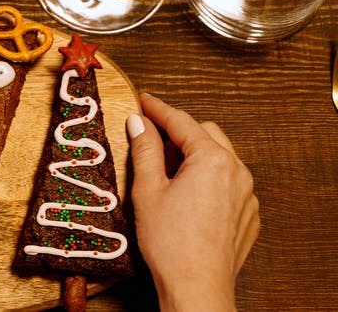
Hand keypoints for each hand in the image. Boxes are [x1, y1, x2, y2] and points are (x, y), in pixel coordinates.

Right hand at [127, 93, 258, 311]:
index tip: (143, 101)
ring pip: (221, 157)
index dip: (158, 109)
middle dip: (180, 131)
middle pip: (207, 133)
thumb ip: (145, 150)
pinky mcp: (248, 214)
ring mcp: (247, 194)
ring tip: (168, 169)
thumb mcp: (148, 190)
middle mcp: (237, 171)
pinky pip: (230, 183)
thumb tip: (139, 123)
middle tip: (151, 137)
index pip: (182, 122)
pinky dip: (209, 179)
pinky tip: (187, 196)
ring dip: (196, 154)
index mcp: (212, 160)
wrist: (196, 286)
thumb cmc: (171, 243)